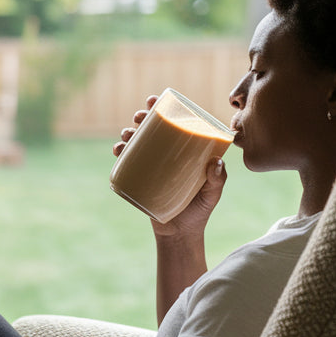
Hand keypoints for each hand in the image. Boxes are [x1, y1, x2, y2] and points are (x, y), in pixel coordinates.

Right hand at [112, 95, 227, 237]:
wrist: (180, 235)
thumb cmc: (200, 211)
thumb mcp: (212, 194)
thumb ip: (217, 179)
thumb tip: (215, 162)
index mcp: (184, 152)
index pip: (173, 124)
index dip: (162, 109)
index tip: (154, 101)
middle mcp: (166, 156)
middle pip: (151, 130)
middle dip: (141, 118)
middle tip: (139, 117)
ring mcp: (151, 167)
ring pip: (136, 144)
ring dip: (128, 134)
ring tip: (126, 134)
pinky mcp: (139, 180)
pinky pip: (127, 164)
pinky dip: (120, 155)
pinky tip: (118, 150)